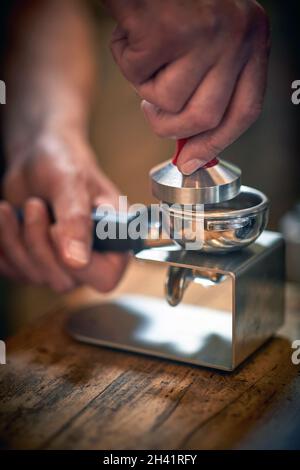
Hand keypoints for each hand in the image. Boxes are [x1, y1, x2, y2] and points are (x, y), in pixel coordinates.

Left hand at [0, 128, 127, 291]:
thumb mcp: (71, 183)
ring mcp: (62, 265)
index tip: (56, 229)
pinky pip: (14, 271)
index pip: (105, 277)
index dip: (81, 265)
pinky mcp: (35, 264)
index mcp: (114, 240)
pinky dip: (3, 246)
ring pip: (34, 276)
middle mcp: (91, 259)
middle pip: (64, 280)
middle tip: (34, 205)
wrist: (38, 159)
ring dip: (15, 240)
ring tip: (10, 208)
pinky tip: (5, 220)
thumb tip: (77, 261)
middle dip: (39, 244)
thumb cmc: (64, 162)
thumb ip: (77, 220)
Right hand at [108, 0, 269, 173]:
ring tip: (143, 55)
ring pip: (170, 103)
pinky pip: (140, 78)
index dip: (216, 143)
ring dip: (145, 90)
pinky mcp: (169, 31)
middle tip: (151, 110)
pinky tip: (132, 35)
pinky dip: (126, 63)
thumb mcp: (207, 40)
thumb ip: (208, 86)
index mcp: (252, 38)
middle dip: (171, 127)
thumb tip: (192, 147)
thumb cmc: (171, 2)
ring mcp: (205, 32)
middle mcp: (236, 34)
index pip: (245, 111)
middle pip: (206, 117)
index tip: (191, 161)